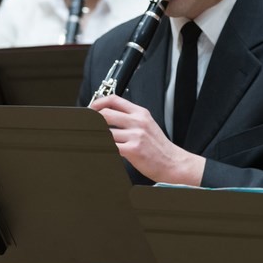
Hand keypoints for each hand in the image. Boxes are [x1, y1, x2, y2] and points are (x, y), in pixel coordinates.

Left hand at [90, 95, 204, 184]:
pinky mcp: (133, 150)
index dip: (98, 103)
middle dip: (92, 119)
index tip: (91, 109)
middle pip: (105, 114)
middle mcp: (138, 122)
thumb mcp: (148, 126)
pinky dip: (102, 147)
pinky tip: (102, 149)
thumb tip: (108, 118)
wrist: (174, 163)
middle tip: (88, 125)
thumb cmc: (160, 148)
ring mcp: (136, 135)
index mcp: (141, 113)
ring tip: (94, 139)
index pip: (114, 100)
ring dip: (96, 135)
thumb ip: (130, 119)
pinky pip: (110, 146)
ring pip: (105, 131)